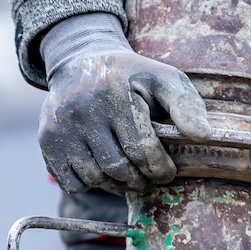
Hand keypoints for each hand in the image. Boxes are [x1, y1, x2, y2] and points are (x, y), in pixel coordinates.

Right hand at [38, 13, 212, 194]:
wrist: (80, 64)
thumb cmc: (130, 76)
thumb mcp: (163, 78)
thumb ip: (186, 104)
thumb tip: (203, 136)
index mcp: (115, 93)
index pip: (141, 148)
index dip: (158, 168)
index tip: (167, 173)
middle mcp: (83, 111)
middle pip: (117, 168)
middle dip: (139, 180)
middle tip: (149, 179)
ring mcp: (60, 128)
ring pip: (94, 178)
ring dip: (115, 185)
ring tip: (128, 177)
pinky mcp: (47, 142)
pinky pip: (70, 182)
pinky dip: (89, 184)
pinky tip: (101, 171)